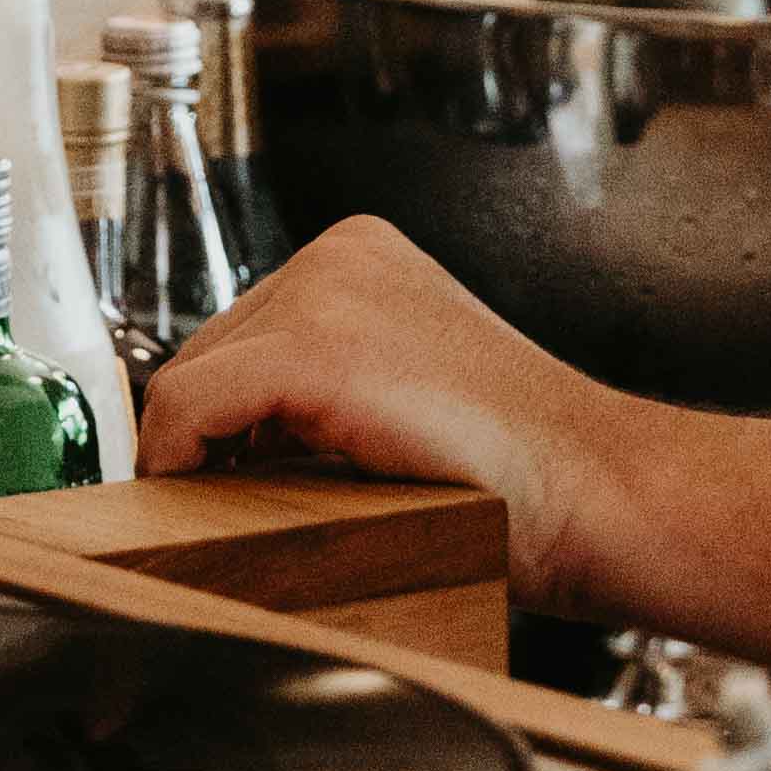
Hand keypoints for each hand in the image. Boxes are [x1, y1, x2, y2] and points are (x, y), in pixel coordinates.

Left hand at [140, 218, 649, 609]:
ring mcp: (323, 295)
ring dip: (199, 455)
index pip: (243, 333)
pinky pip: (188, 408)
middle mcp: (338, 256)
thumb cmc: (522, 474)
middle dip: (210, 436)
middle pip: (210, 352)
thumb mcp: (406, 396)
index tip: (214, 475)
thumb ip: (322, 395)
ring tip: (233, 515)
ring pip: (191, 380)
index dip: (219, 416)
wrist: (595, 489)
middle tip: (219, 507)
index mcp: (363, 256)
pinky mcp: (310, 352)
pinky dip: (175, 462)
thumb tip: (227, 448)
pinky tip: (197, 507)